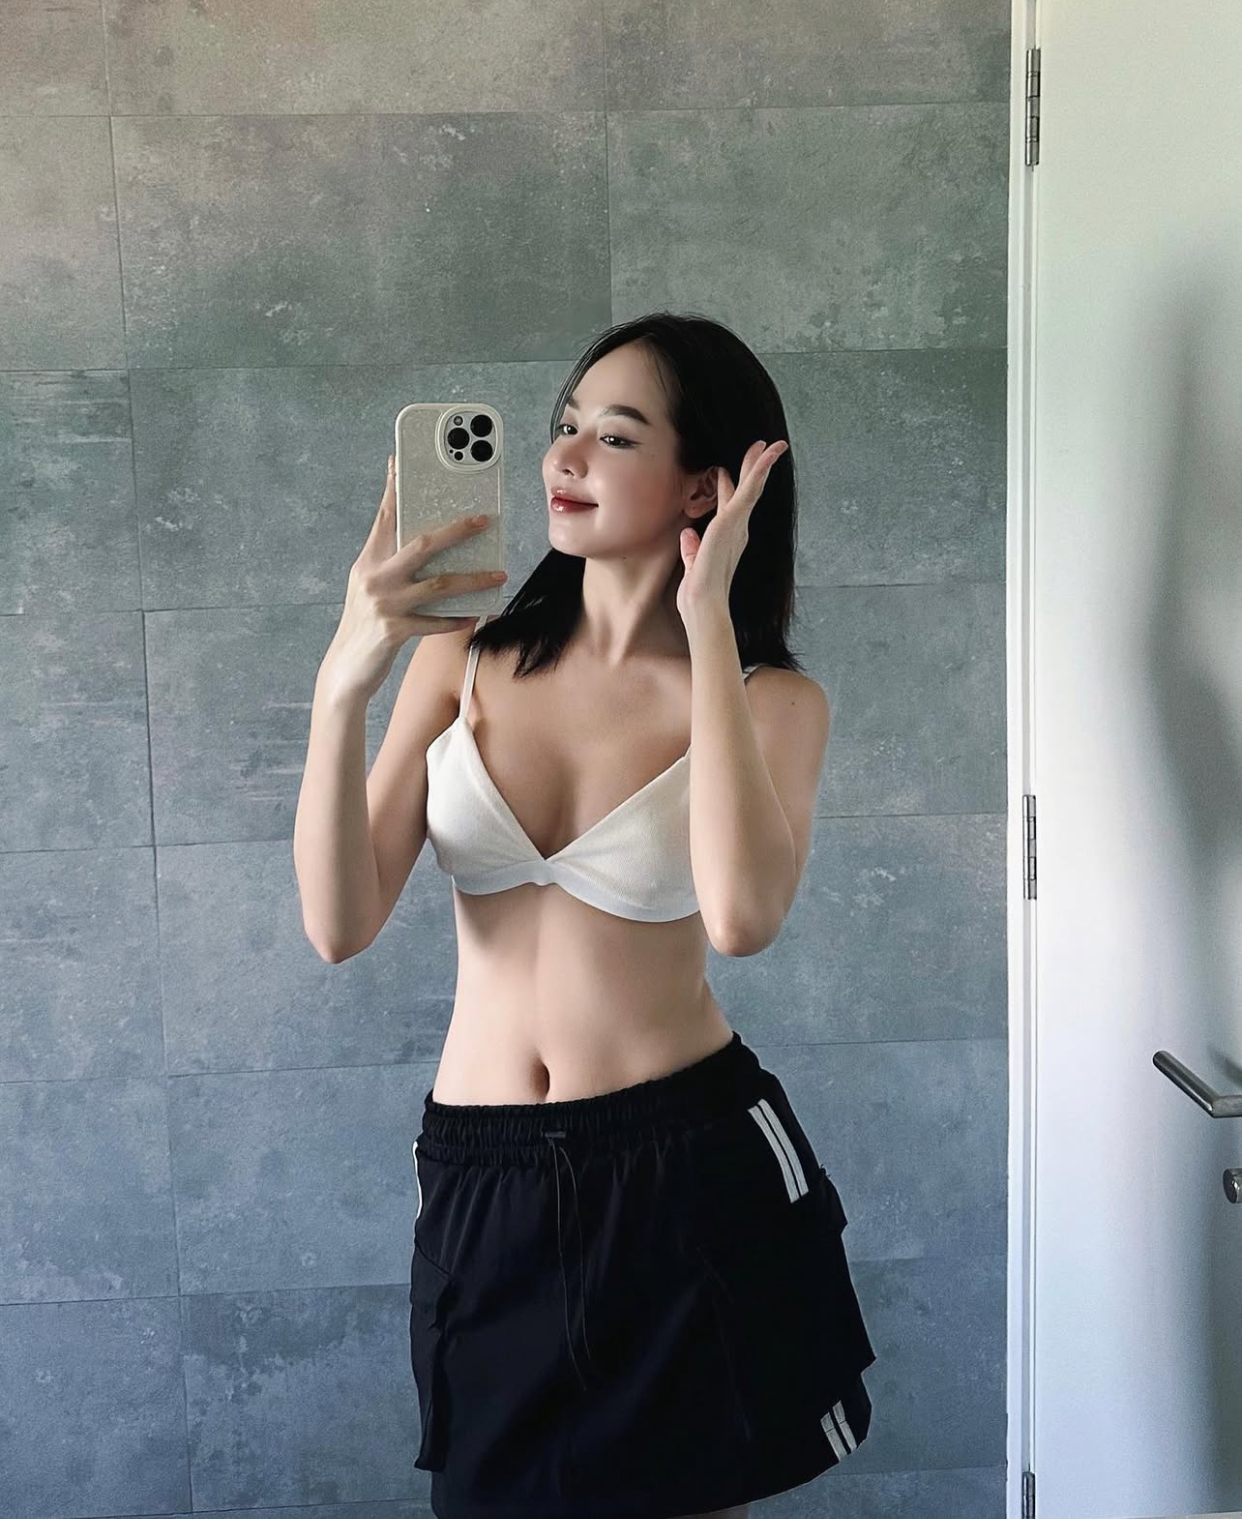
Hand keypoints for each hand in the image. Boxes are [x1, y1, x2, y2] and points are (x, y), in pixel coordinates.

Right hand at [319, 455, 505, 703]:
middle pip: (423, 543)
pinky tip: (476, 614)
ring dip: (473, 579)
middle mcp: (374, 578)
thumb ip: (392, 566)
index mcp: (368, 561)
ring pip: (439, 584)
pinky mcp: (395, 631)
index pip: (386, 517)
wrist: (345, 669)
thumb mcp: (371, 589)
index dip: (396, 488)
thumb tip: (432, 547)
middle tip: (484, 519)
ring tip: (499, 575)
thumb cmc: (365, 625)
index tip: (404, 461)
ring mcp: (385, 604)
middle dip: (457, 530)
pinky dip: (457, 618)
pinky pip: (436, 621)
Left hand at [676, 439, 788, 626]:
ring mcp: (737, 524)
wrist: (703, 603)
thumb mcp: (691, 564)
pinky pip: (749, 489)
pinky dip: (759, 470)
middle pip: (747, 492)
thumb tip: (687, 533)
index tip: (727, 471)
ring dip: (760, 464)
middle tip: (763, 448)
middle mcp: (738, 530)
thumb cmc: (697, 592)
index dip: (731, 486)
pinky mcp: (733, 520)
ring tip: (771, 445)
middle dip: (754, 469)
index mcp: (729, 539)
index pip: (731, 506)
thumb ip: (691, 548)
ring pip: (753, 487)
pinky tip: (767, 453)